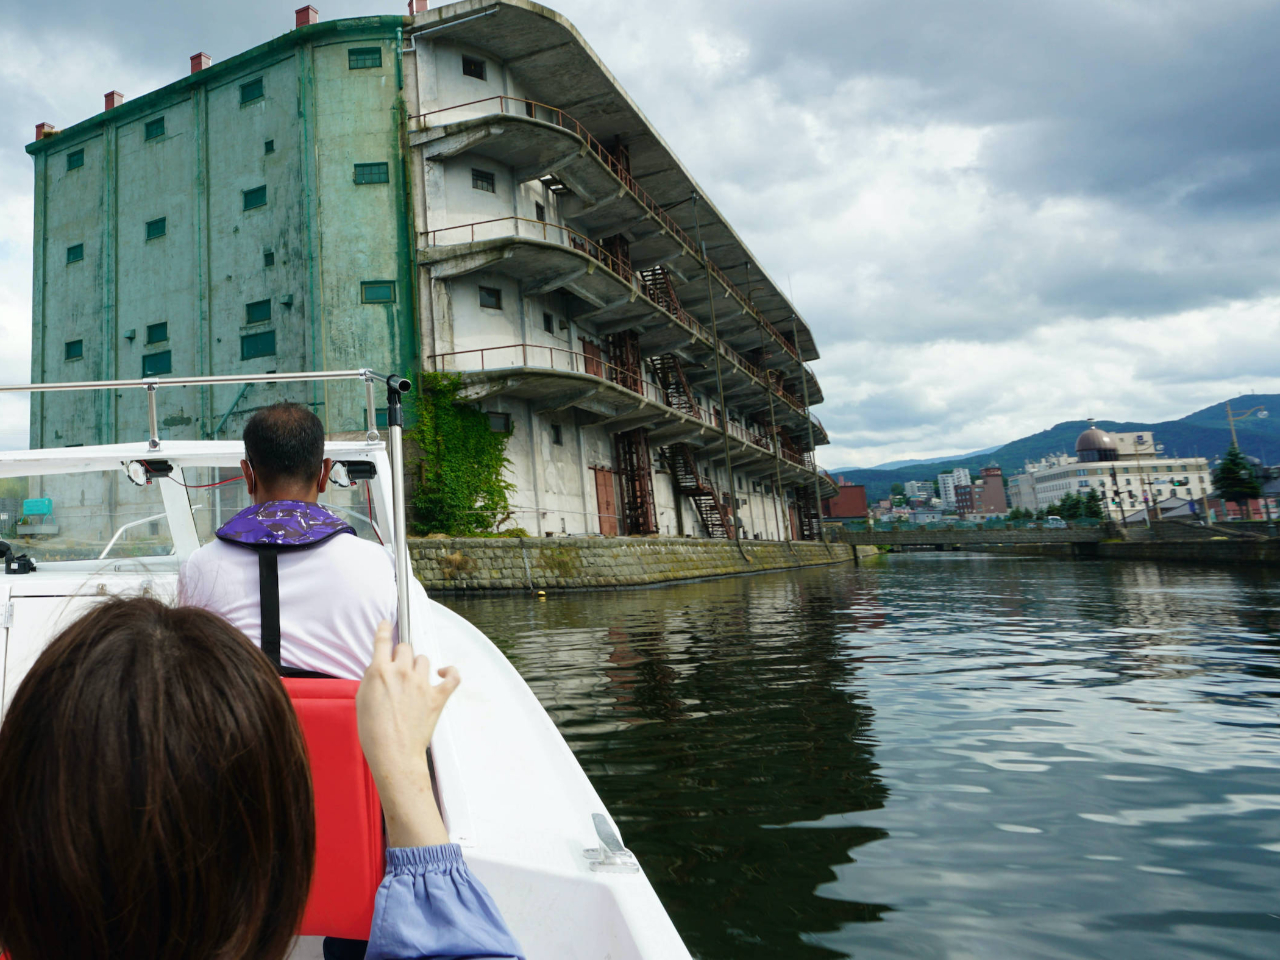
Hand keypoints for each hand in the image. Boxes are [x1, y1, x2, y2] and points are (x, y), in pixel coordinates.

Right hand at [356, 621, 459, 846]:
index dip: (384, 628)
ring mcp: (421, 683)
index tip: (387, 623)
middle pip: (405, 647)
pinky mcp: (438, 696)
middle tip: (398, 669)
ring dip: (419, 666)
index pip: (382, 640)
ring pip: (423, 659)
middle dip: (401, 655)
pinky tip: (444, 673)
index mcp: (378, 672)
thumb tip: (380, 669)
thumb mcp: (362, 700)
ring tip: (414, 680)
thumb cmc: (374, 733)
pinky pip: (453, 675)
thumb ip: (372, 679)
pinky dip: (450, 672)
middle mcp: (401, 672)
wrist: (393, 755)